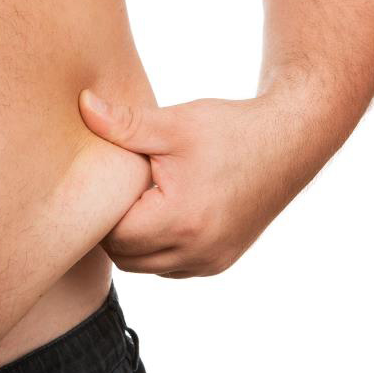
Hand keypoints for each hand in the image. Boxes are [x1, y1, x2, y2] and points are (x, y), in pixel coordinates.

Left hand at [78, 88, 318, 277]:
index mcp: (180, 221)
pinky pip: (172, 267)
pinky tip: (164, 212)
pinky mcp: (221, 261)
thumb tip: (82, 105)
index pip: (113, 235)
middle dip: (115, 227)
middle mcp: (197, 252)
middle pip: (125, 258)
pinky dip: (160, 248)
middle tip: (119, 189)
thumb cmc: (231, 129)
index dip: (101, 210)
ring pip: (147, 267)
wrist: (291, 140)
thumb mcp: (174, 123)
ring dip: (136, 242)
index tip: (104, 181)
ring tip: (143, 199)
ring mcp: (212, 261)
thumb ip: (123, 123)